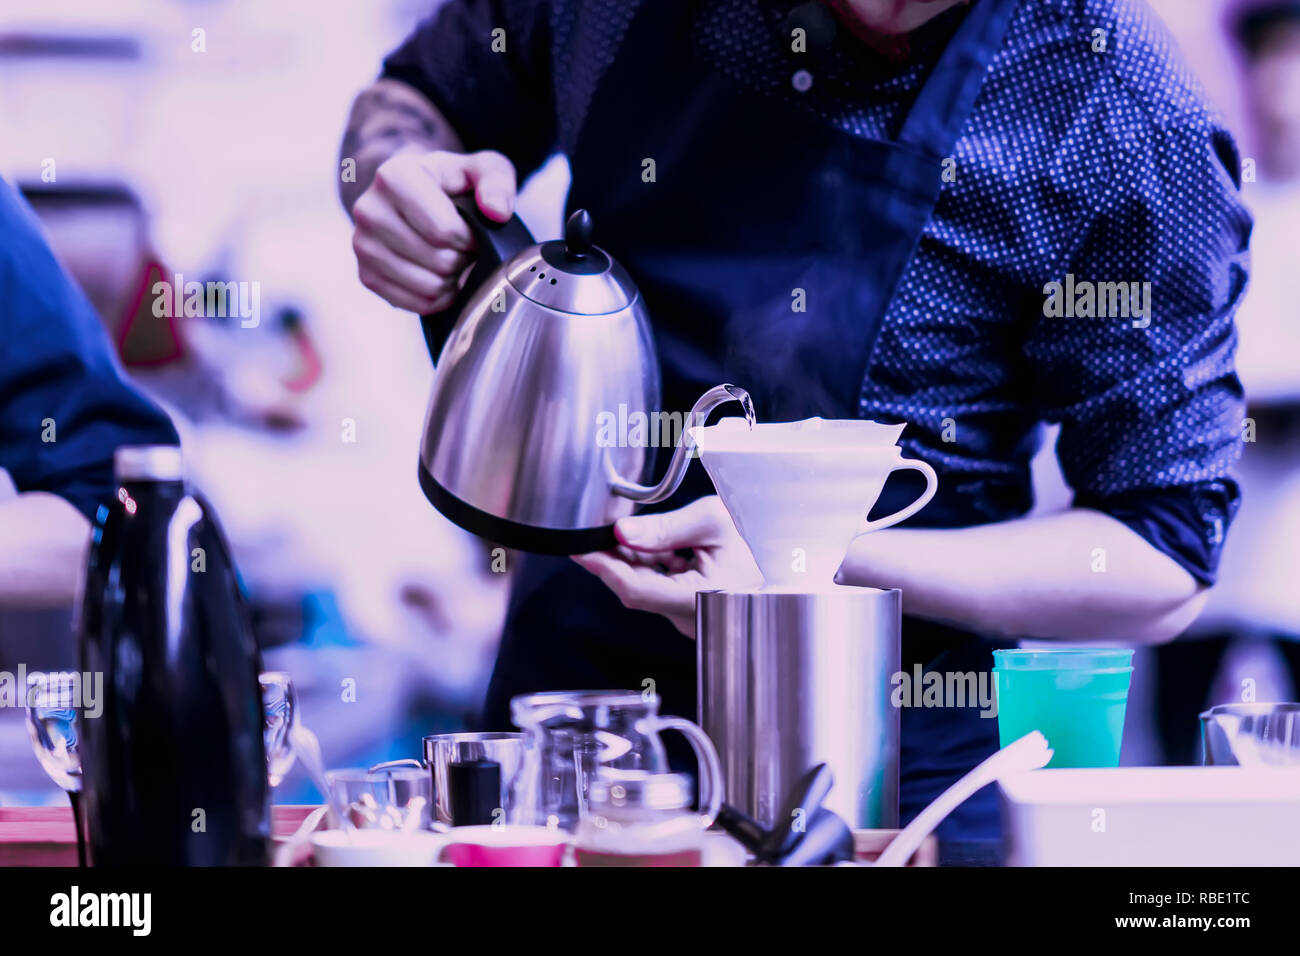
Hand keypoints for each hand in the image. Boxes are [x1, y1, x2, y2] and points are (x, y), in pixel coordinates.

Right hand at [350, 149, 516, 312]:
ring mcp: (363, 245)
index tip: (473, 233)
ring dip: (453, 281)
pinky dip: (438, 298)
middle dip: (463, 260)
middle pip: (438, 261)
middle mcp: (369, 209)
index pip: (444, 230)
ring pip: (428, 287)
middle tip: (465, 249)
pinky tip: (442, 278)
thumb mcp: (481, 168)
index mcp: (394, 176)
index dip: (470, 239)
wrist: (412, 195)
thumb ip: (497, 180)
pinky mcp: (366, 275)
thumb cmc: (449, 183)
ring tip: (454, 261)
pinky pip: (415, 303)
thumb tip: (497, 212)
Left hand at [572, 496, 760, 637]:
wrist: (790, 556)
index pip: (637, 589)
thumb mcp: (713, 522)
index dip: (604, 568)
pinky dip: (650, 567)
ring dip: (632, 561)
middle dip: (614, 559)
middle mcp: (694, 617)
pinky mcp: (691, 611)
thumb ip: (664, 528)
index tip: (580, 550)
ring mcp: (692, 617)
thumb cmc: (763, 539)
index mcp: (703, 598)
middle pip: (637, 589)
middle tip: (596, 531)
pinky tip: (650, 545)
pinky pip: (660, 590)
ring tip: (626, 531)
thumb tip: (622, 532)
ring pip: (647, 589)